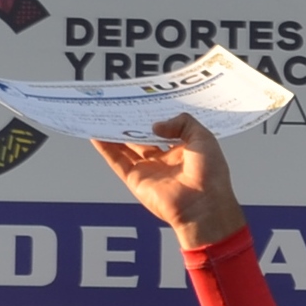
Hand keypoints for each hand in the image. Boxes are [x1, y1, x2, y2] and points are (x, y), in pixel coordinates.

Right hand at [91, 115, 244, 248]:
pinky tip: (95, 134)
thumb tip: (155, 125)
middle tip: (120, 105)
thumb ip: (183, 123)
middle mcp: (165, 160)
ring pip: (127, 147)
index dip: (155, 116)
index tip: (144, 101)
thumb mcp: (204, 139)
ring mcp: (149, 169)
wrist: (203, 205)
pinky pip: (117, 161)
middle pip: (143, 137)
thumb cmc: (210, 175)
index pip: (166, 129)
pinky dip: (105, 148)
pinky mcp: (136, 179)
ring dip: (115, 133)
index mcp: (184, 150)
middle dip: (133, 123)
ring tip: (103, 115)